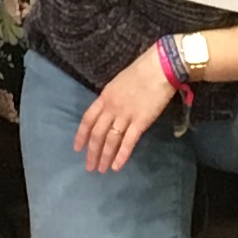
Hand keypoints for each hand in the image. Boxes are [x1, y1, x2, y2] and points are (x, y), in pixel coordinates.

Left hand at [77, 45, 182, 172]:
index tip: (77, 149)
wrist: (160, 67)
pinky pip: (128, 142)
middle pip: (97, 134)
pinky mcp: (141, 122)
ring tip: (101, 170)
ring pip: (110, 140)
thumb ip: (112, 98)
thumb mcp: (118, 83)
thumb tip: (108, 112)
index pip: (88, 119)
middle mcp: (111, 108)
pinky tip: (116, 166)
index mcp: (105, 97)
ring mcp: (125, 115)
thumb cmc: (141, 71)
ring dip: (104, 157)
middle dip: (92, 152)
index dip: (81, 135)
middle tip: (89, 167)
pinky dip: (121, 155)